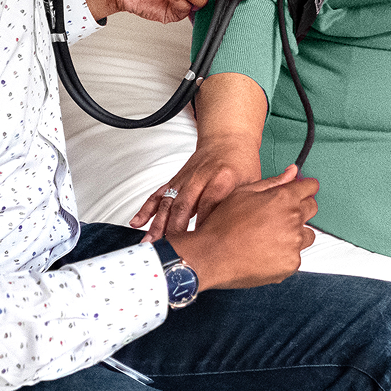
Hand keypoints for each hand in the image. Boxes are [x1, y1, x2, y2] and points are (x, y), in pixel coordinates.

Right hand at [132, 137, 260, 240]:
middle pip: (185, 205)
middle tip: (170, 250)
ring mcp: (186, 179)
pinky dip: (147, 208)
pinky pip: (159, 194)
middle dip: (175, 229)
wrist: (228, 139)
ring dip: (158, 224)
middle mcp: (201, 178)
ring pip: (169, 202)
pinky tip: (138, 222)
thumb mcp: (252, 183)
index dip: (203, 226)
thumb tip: (246, 235)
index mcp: (224, 179)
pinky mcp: (176, 180)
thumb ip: (247, 206)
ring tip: (150, 243)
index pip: (210, 204)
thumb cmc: (242, 164)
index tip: (199, 246)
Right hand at [170, 166, 317, 289]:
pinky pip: (296, 256)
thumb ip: (273, 182)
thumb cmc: (223, 224)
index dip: (306, 188)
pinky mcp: (290, 264)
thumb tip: (292, 171)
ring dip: (295, 233)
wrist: (211, 256)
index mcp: (283, 199)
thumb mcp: (243, 193)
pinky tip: (265, 252)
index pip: (309, 188)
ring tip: (270, 237)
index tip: (304, 191)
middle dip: (301, 208)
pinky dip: (285, 254)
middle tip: (279, 215)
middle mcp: (293, 220)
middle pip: (311, 209)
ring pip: (306, 235)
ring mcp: (293, 244)